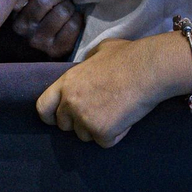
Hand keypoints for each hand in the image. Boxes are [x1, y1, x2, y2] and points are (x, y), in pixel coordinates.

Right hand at [11, 0, 84, 58]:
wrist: (41, 52)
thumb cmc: (39, 19)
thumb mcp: (29, 3)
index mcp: (16, 13)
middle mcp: (24, 28)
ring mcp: (39, 41)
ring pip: (62, 11)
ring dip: (69, 7)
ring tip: (67, 9)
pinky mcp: (55, 50)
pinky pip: (72, 26)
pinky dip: (77, 19)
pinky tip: (72, 20)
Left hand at [35, 36, 177, 146]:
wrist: (148, 69)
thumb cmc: (129, 56)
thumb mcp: (102, 49)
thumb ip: (88, 61)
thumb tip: (88, 63)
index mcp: (67, 82)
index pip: (43, 106)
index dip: (50, 115)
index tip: (58, 119)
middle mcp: (70, 102)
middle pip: (65, 125)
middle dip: (79, 123)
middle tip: (99, 112)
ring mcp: (85, 118)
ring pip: (85, 136)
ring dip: (98, 129)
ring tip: (116, 112)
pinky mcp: (101, 132)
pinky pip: (105, 142)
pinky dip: (116, 135)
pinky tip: (126, 118)